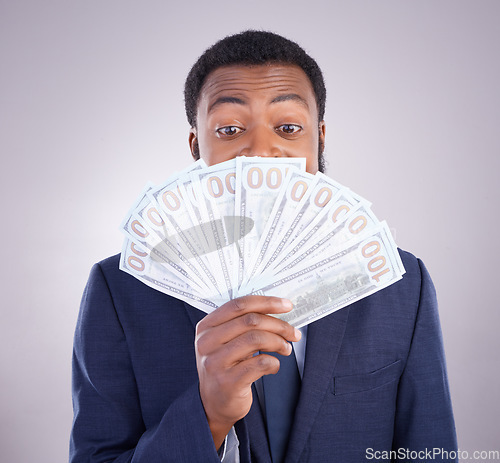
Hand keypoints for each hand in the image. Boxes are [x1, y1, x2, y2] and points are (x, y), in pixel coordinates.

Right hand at [195, 295, 300, 448]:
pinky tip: (274, 366)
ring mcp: (215, 362)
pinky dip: (274, 363)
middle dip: (279, 325)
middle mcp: (207, 342)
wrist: (213, 404)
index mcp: (206, 326)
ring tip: (286, 349)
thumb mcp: (226, 342)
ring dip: (279, 342)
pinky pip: (260, 363)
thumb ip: (243, 325)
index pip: (239, 305)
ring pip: (257, 339)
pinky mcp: (228, 381)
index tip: (286, 305)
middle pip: (251, 321)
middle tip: (293, 332)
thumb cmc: (226, 367)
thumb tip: (278, 311)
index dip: (266, 302)